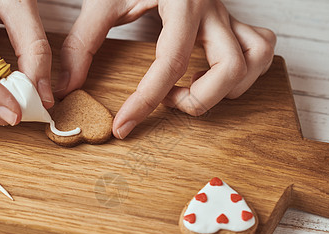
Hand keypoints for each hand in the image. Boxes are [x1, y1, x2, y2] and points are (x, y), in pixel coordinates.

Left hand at [55, 0, 275, 138]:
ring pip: (256, 58)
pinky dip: (246, 70)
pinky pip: (261, 47)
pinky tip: (218, 74)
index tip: (124, 126)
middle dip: (198, 99)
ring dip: (229, 87)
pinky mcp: (233, 19)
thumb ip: (83, 42)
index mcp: (182, 2)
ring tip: (196, 87)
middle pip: (229, 68)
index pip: (170, 63)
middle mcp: (212, 9)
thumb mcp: (104, 0)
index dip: (146, 102)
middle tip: (171, 99)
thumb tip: (67, 86)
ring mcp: (228, 14)